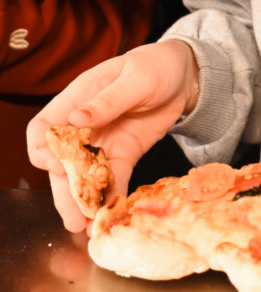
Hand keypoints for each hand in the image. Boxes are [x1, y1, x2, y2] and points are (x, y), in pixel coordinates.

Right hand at [27, 40, 198, 232]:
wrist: (184, 75)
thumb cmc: (156, 65)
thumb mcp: (136, 78)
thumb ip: (107, 100)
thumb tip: (76, 118)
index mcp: (79, 97)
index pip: (44, 127)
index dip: (45, 150)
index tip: (58, 167)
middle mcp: (84, 124)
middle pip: (61, 160)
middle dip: (64, 190)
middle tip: (74, 217)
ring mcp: (103, 141)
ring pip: (84, 176)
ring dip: (84, 200)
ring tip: (89, 226)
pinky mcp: (123, 153)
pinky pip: (112, 178)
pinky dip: (110, 195)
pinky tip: (112, 212)